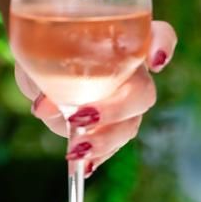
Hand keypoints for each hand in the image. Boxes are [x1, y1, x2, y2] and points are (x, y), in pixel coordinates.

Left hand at [13, 18, 177, 175]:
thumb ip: (42, 73)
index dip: (163, 46)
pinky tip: (84, 166)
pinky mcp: (112, 124)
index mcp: (122, 39)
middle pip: (142, 91)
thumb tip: (43, 106)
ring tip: (77, 149)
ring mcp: (126, 100)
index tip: (155, 60)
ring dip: (106, 139)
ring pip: (131, 122)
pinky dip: (100, 155)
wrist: (39, 55)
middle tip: (82, 117)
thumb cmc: (45, 44)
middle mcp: (133, 69)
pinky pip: (114, 142)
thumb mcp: (37, 53)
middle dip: (116, 109)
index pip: (159, 35)